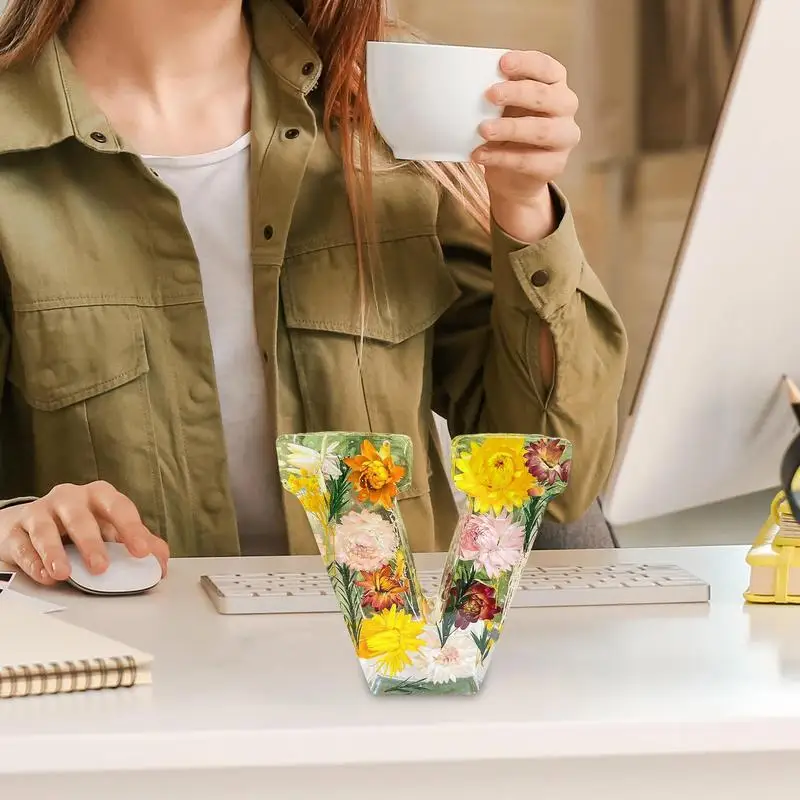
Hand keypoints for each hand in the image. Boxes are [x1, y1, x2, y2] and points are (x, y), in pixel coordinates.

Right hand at [0, 482, 169, 585]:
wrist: (34, 524)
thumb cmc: (80, 525)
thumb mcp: (111, 529)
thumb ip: (137, 542)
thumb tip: (159, 560)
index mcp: (100, 496)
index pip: (119, 507)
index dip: (132, 529)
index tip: (141, 552)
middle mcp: (70, 498)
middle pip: (81, 517)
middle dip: (92, 542)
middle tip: (101, 567)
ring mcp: (41, 511)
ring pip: (46, 528)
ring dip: (55, 552)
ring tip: (63, 573)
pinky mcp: (16, 529)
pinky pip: (23, 544)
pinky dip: (33, 562)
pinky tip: (45, 575)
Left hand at [474, 51, 580, 240]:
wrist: (514, 177)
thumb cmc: (509, 131)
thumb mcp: (503, 108)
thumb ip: (498, 93)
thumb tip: (468, 81)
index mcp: (555, 84)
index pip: (547, 67)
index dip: (526, 63)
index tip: (503, 62)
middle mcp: (565, 107)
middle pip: (545, 96)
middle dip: (517, 93)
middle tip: (490, 94)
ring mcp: (564, 137)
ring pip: (541, 130)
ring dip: (509, 128)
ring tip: (483, 130)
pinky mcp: (555, 165)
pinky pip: (529, 161)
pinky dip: (501, 157)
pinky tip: (480, 154)